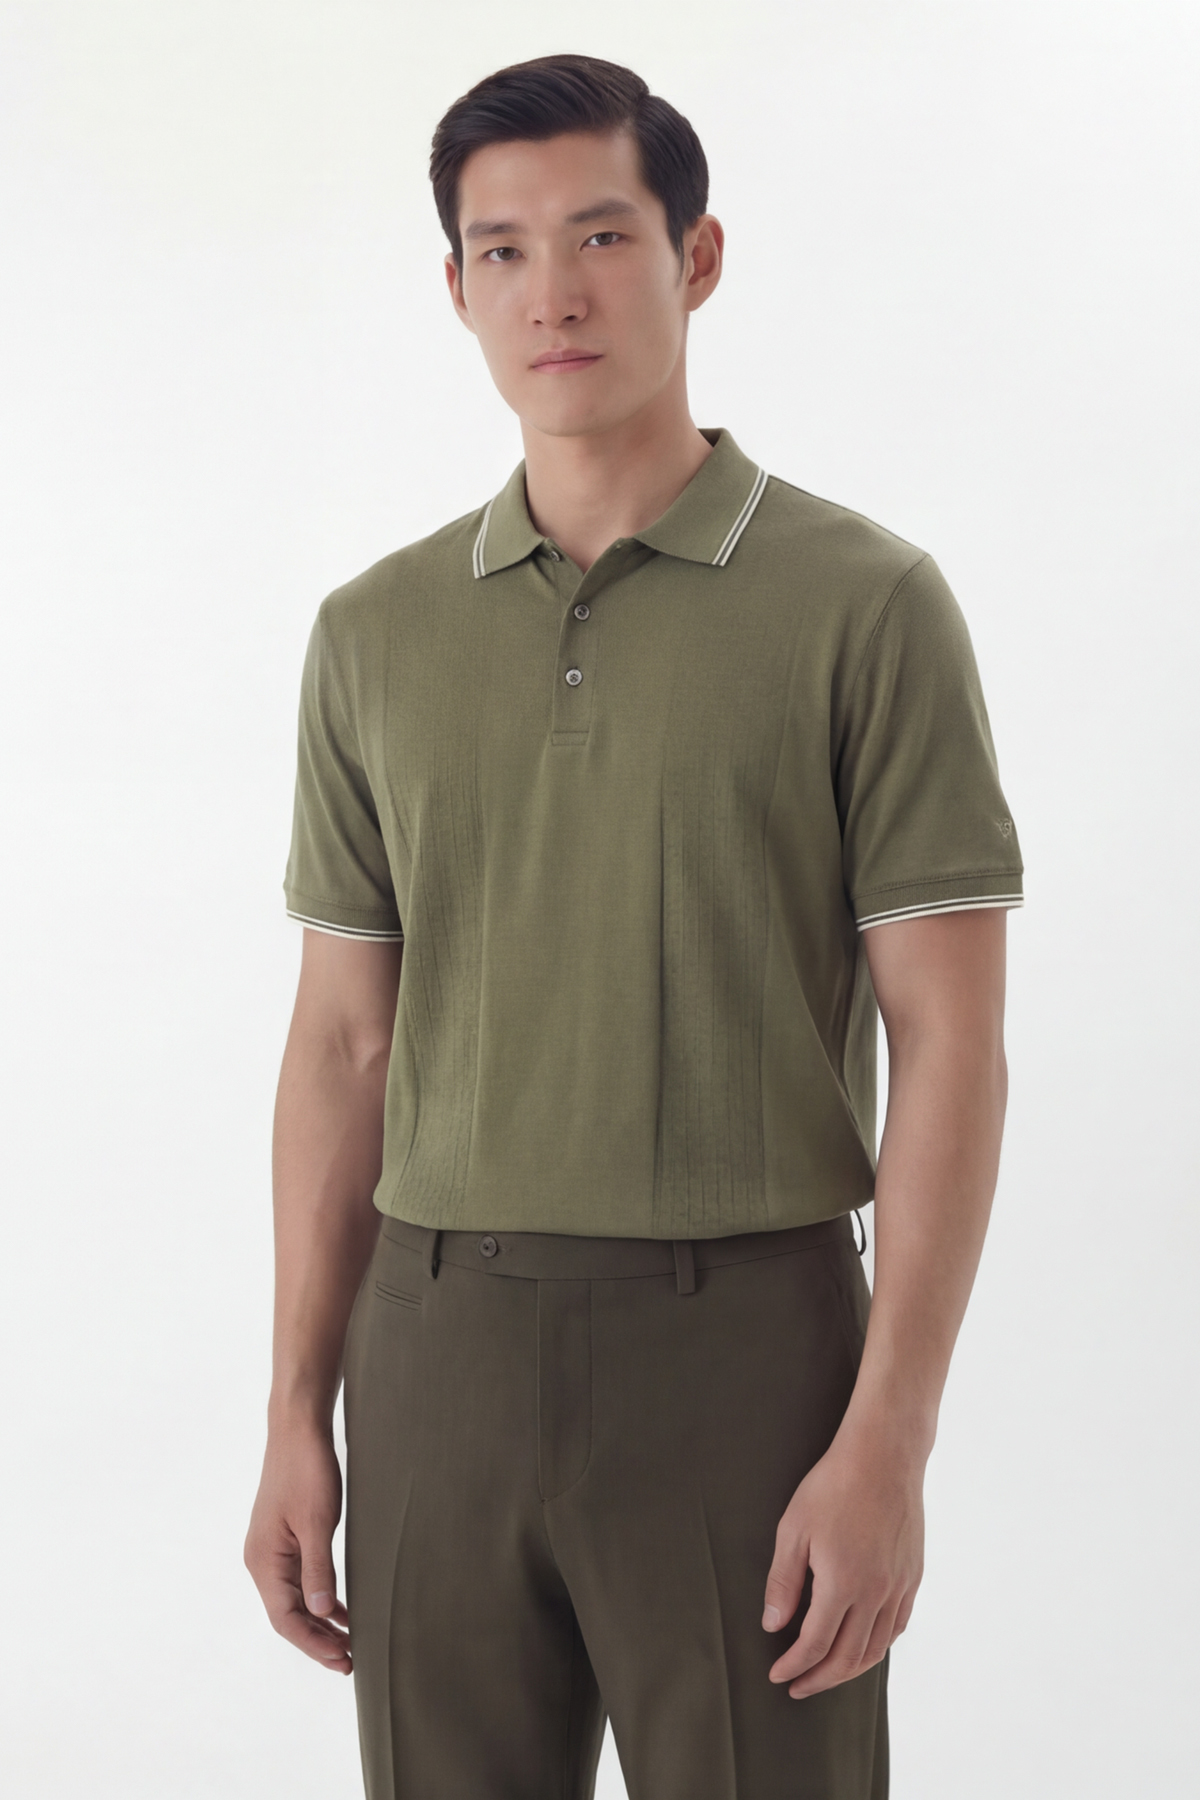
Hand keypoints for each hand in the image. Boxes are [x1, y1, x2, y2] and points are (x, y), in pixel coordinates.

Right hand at [244, 1420, 351, 1673]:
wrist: (297, 1429)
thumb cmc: (307, 1470)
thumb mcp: (317, 1522)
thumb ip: (318, 1570)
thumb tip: (319, 1614)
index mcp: (264, 1561)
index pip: (286, 1619)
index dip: (314, 1644)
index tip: (343, 1660)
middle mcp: (261, 1560)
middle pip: (288, 1614)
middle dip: (318, 1639)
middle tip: (351, 1660)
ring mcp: (270, 1549)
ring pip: (295, 1598)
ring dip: (319, 1621)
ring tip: (348, 1642)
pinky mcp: (283, 1538)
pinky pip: (299, 1579)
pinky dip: (318, 1596)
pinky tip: (339, 1608)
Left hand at [761, 1424, 924, 1697]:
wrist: (884, 1456)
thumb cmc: (833, 1485)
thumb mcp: (794, 1529)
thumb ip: (783, 1581)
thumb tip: (773, 1624)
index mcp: (843, 1584)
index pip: (815, 1644)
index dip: (794, 1665)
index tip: (777, 1674)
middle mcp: (876, 1593)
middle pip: (848, 1658)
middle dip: (820, 1679)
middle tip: (797, 1687)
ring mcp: (899, 1586)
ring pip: (877, 1648)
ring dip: (849, 1670)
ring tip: (826, 1674)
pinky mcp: (912, 1576)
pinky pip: (897, 1626)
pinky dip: (878, 1646)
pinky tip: (863, 1646)